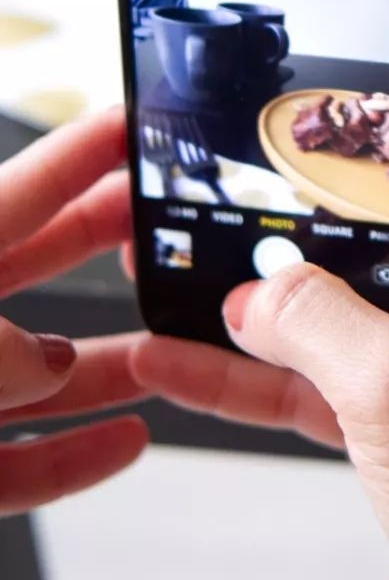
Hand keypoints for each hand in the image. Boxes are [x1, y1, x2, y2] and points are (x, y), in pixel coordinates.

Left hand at [0, 108, 146, 515]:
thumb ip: (7, 353)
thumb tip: (52, 365)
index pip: (28, 188)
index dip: (91, 147)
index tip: (144, 120)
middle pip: (42, 263)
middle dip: (115, 242)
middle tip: (179, 218)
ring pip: (45, 373)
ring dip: (114, 361)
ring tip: (180, 345)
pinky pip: (24, 459)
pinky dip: (76, 455)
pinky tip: (126, 443)